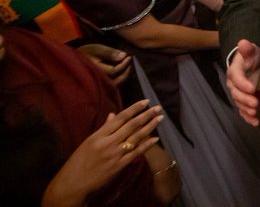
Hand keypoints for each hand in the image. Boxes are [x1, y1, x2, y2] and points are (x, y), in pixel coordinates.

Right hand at [42, 100, 162, 206]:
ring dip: (149, 127)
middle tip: (158, 108)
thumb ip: (103, 129)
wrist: (73, 184)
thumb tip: (114, 114)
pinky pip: (135, 153)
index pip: (120, 118)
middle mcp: (108, 143)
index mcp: (98, 136)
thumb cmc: (78, 161)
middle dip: (146, 115)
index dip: (134, 109)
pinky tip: (156, 138)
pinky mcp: (119, 166)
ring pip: (136, 138)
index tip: (146, 101)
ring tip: (160, 118)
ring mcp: (114, 155)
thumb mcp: (88, 142)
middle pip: (131, 126)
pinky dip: (146, 145)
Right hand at [78, 44, 132, 85]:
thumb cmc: (85, 53)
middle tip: (129, 63)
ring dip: (123, 78)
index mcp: (94, 70)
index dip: (123, 65)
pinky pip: (110, 88)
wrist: (71, 62)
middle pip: (115, 81)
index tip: (128, 57)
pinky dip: (118, 81)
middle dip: (125, 72)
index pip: (113, 71)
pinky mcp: (97, 87)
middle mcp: (94, 80)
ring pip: (113, 86)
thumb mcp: (96, 49)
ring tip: (127, 68)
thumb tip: (124, 56)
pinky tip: (121, 74)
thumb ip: (110, 52)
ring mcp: (96, 85)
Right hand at [225, 40, 259, 125]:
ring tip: (254, 113)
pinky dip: (247, 117)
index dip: (243, 83)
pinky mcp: (242, 99)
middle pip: (236, 93)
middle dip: (244, 99)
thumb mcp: (250, 49)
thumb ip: (247, 48)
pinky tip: (255, 122)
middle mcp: (233, 83)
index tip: (252, 88)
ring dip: (245, 109)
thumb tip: (243, 43)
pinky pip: (242, 109)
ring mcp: (237, 92)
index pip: (236, 77)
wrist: (248, 62)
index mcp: (234, 71)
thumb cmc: (250, 55)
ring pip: (238, 103)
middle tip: (255, 103)